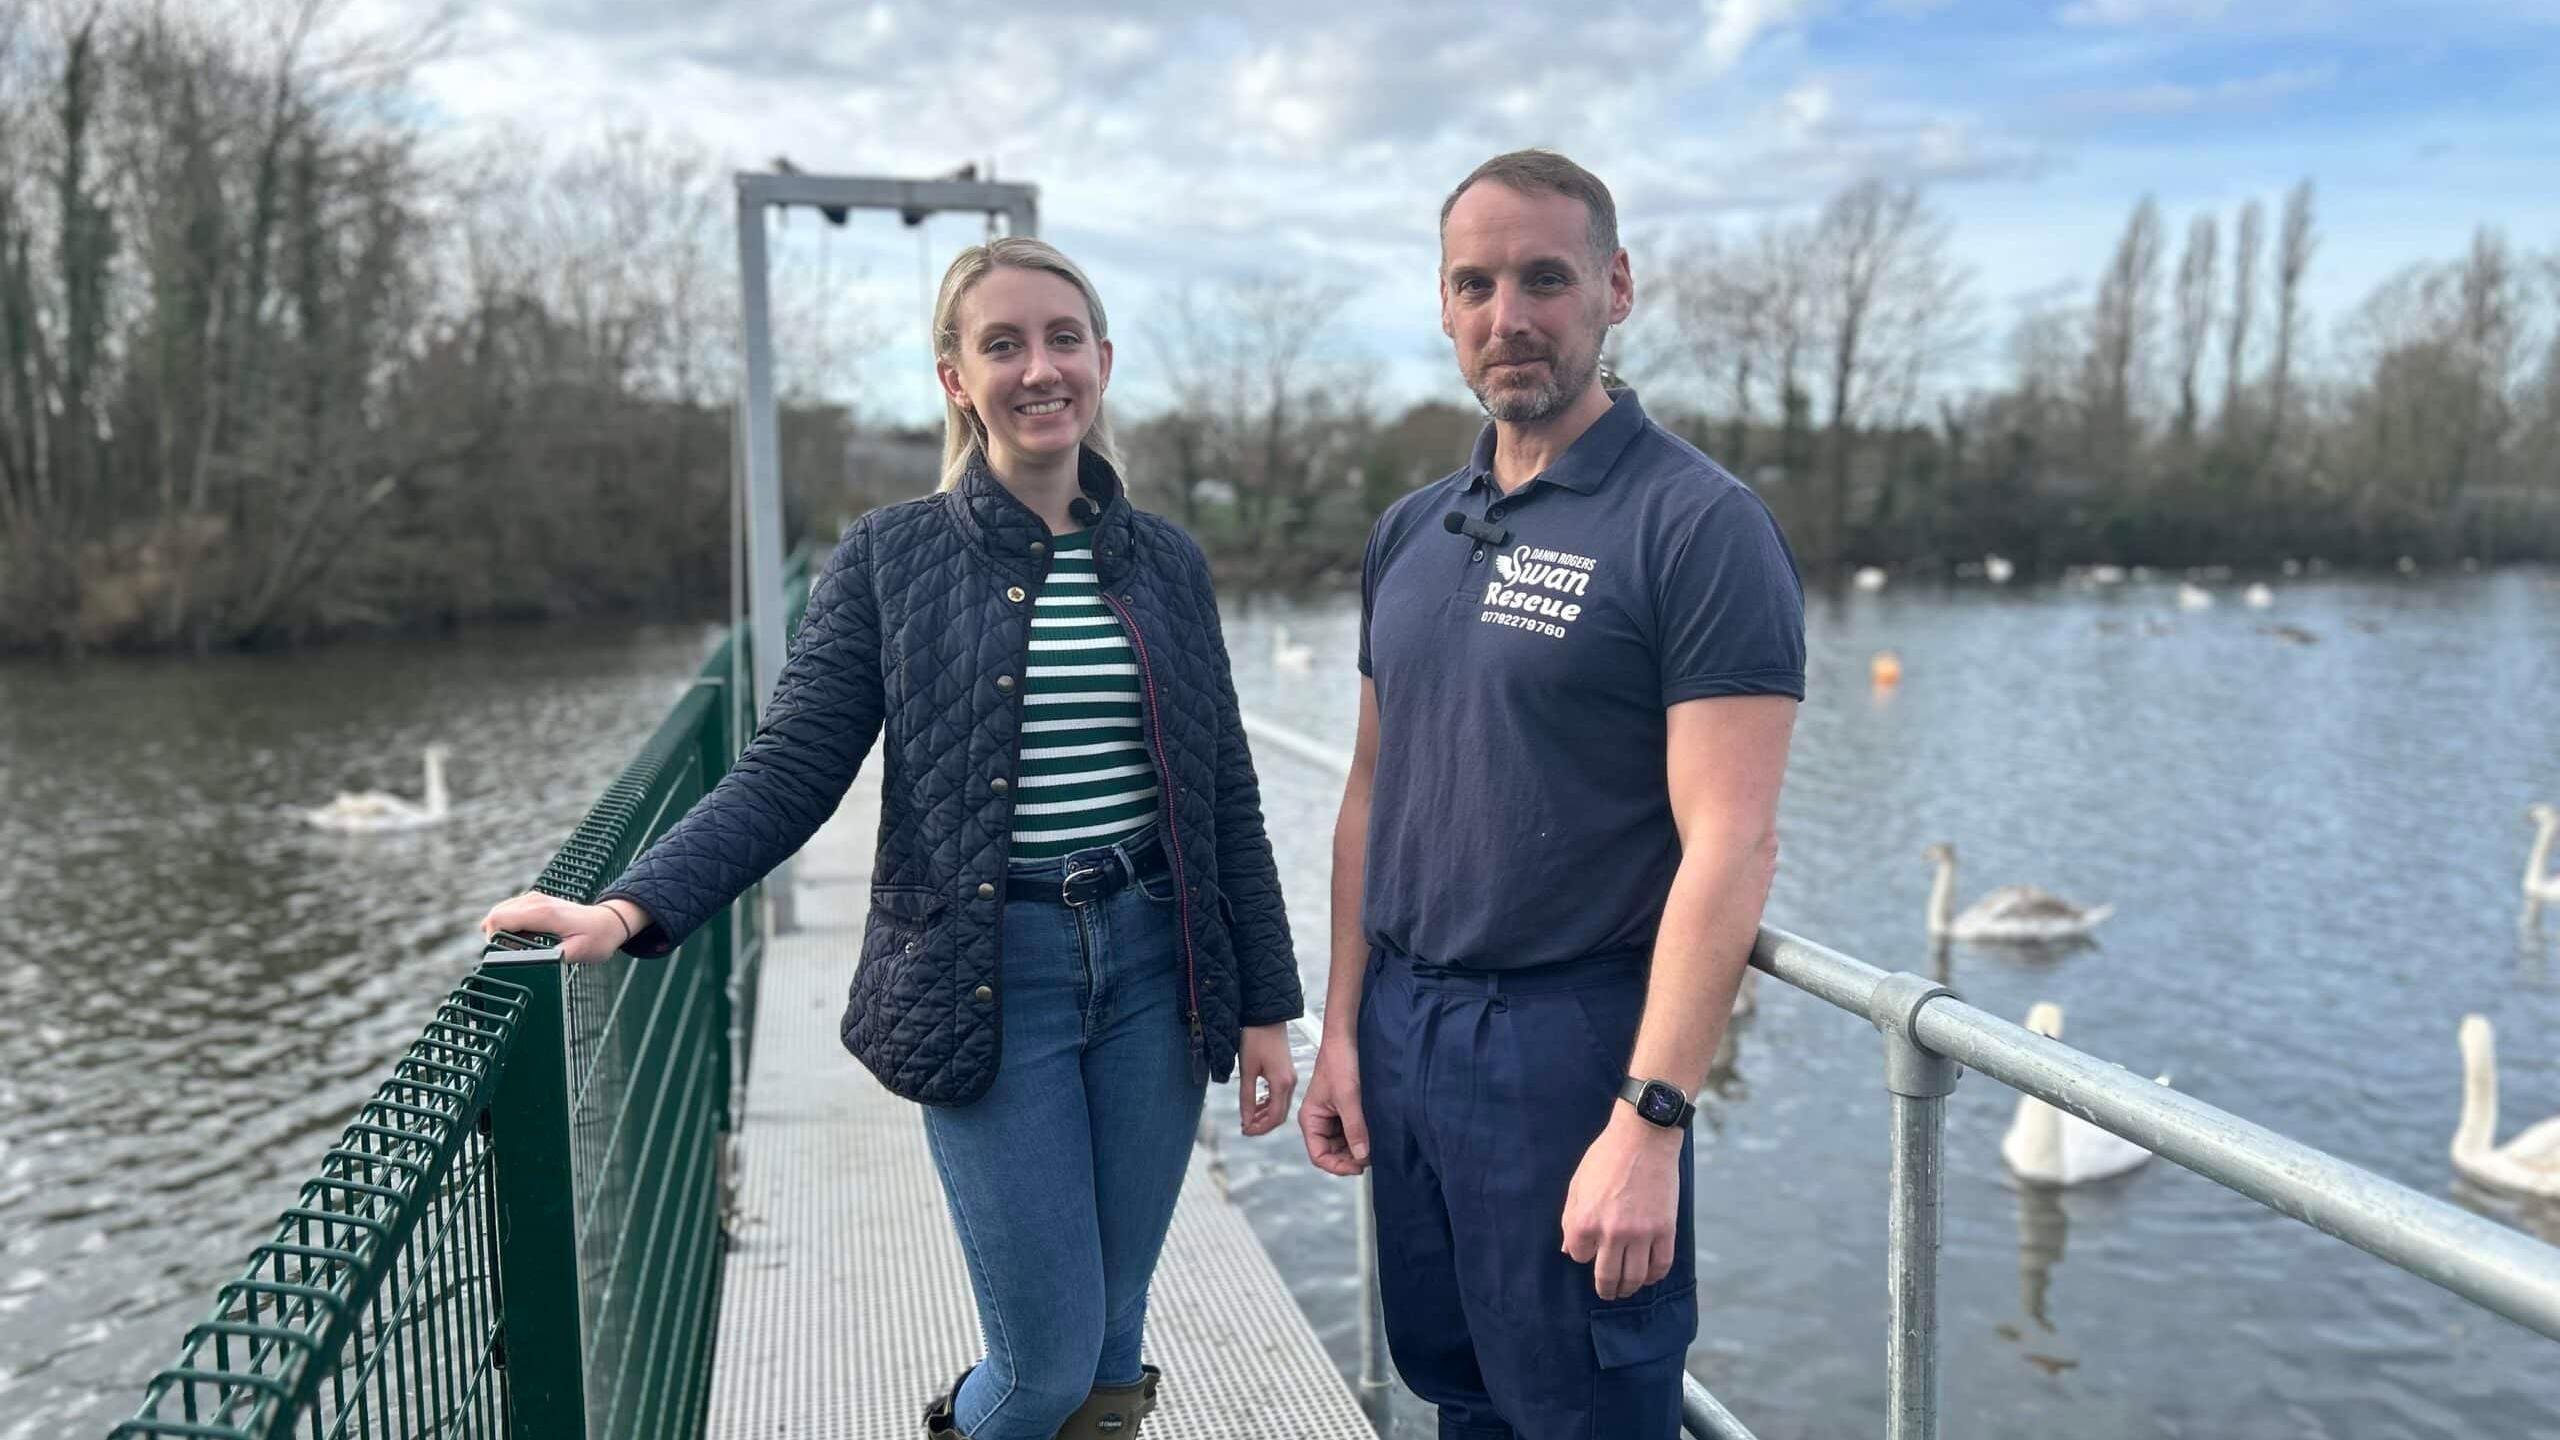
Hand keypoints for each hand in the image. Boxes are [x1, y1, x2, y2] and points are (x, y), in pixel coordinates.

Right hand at [479, 890, 635, 964]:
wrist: (610, 921)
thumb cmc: (597, 938)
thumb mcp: (577, 953)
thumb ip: (551, 959)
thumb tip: (528, 965)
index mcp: (543, 913)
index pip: (499, 919)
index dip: (494, 940)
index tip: (505, 956)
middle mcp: (536, 901)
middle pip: (495, 915)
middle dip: (496, 937)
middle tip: (512, 954)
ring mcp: (535, 898)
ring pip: (501, 912)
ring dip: (502, 931)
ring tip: (520, 948)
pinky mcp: (536, 900)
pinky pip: (510, 911)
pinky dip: (509, 926)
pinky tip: (523, 939)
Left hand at [1237, 1023, 1296, 1135]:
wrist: (1266, 1015)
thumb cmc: (1256, 1038)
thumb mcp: (1247, 1069)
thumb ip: (1247, 1097)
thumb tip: (1246, 1119)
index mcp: (1282, 1083)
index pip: (1274, 1117)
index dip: (1259, 1128)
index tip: (1245, 1130)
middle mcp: (1290, 1082)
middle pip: (1279, 1115)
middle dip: (1262, 1125)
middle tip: (1246, 1128)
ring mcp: (1290, 1077)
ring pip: (1280, 1106)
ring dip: (1265, 1115)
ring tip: (1248, 1118)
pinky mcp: (1287, 1072)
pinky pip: (1280, 1095)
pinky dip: (1269, 1104)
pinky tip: (1257, 1104)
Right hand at [1298, 1039, 1369, 1175]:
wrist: (1348, 1038)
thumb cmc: (1339, 1060)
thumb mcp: (1348, 1097)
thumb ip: (1355, 1128)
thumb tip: (1361, 1155)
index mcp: (1310, 1119)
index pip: (1319, 1156)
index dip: (1338, 1166)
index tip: (1358, 1166)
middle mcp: (1320, 1120)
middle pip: (1333, 1153)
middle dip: (1351, 1157)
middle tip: (1371, 1156)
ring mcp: (1334, 1116)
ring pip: (1345, 1144)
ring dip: (1359, 1147)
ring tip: (1374, 1145)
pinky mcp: (1347, 1110)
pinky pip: (1353, 1131)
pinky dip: (1363, 1135)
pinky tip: (1375, 1133)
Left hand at [1561, 1106, 1681, 1299]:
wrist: (1643, 1138)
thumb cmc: (1606, 1158)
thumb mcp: (1577, 1185)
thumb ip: (1570, 1220)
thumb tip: (1569, 1251)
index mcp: (1584, 1221)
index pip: (1579, 1256)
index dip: (1583, 1254)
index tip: (1589, 1248)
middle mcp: (1611, 1232)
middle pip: (1607, 1276)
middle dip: (1606, 1289)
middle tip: (1608, 1292)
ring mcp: (1640, 1233)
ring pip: (1634, 1277)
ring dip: (1629, 1288)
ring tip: (1626, 1289)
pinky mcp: (1665, 1229)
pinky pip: (1660, 1265)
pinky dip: (1654, 1276)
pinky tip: (1649, 1276)